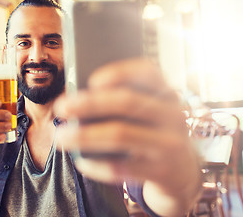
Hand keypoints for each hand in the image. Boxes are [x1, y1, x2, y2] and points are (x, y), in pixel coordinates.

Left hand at [54, 58, 197, 184]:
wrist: (182, 170)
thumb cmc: (151, 132)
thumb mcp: (147, 112)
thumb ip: (122, 103)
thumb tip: (77, 101)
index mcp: (166, 92)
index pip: (147, 71)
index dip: (118, 73)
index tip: (91, 80)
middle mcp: (172, 114)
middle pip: (127, 102)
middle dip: (89, 103)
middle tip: (61, 108)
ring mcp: (170, 143)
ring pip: (121, 134)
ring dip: (85, 135)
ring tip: (60, 137)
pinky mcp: (162, 171)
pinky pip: (122, 168)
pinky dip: (96, 165)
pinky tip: (81, 162)